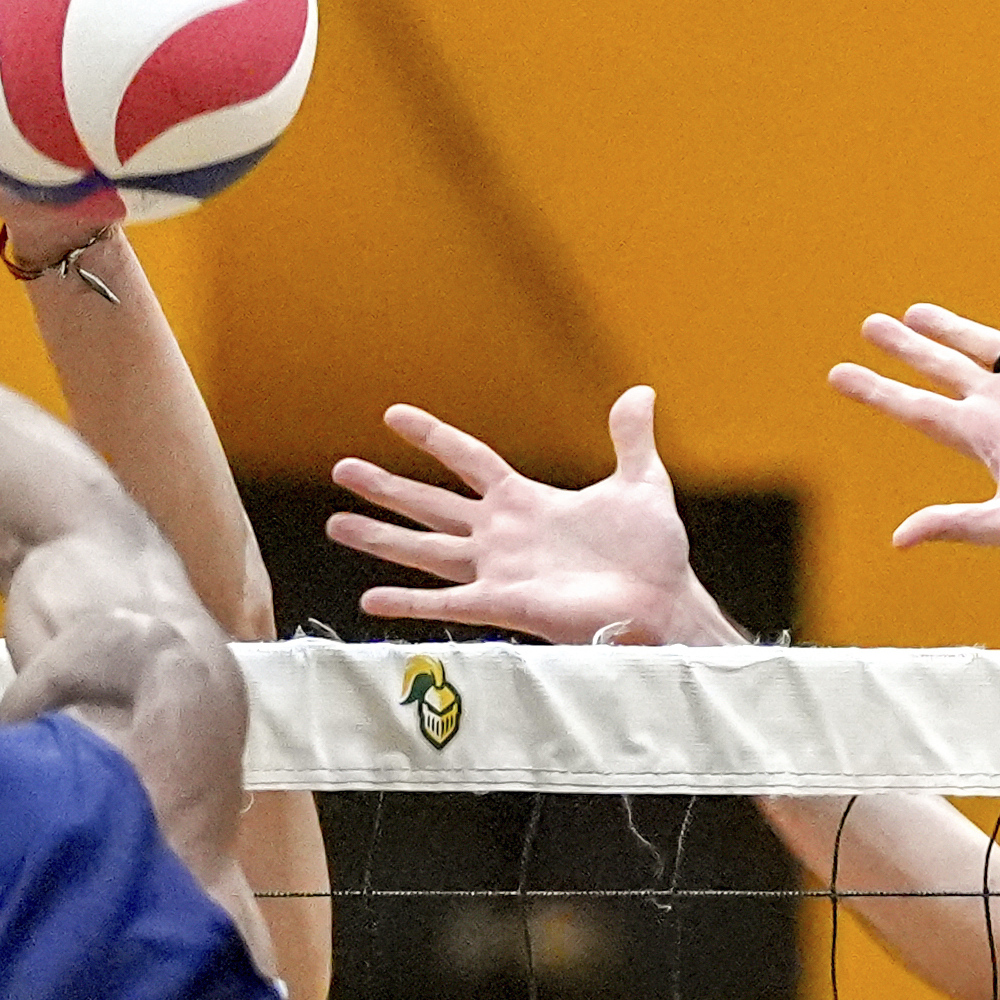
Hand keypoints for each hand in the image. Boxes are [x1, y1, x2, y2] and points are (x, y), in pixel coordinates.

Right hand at [325, 389, 732, 645]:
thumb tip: (639, 392)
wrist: (663, 602)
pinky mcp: (504, 606)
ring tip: (336, 524)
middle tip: (341, 469)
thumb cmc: (652, 552)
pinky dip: (409, 602)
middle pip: (431, 505)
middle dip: (387, 488)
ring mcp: (499, 572)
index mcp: (526, 502)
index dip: (433, 437)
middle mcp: (502, 535)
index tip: (393, 416)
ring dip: (382, 539)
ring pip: (426, 550)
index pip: (468, 460)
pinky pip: (446, 605)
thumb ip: (630, 439)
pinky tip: (370, 599)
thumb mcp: (642, 484)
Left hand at [826, 258, 999, 553]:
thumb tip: (899, 539)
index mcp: (984, 438)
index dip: (877, 391)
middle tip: (871, 326)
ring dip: (953, 327)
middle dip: (906, 349)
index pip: (917, 409)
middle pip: (943, 369)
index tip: (839, 375)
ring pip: (989, 343)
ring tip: (918, 312)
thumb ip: (958, 523)